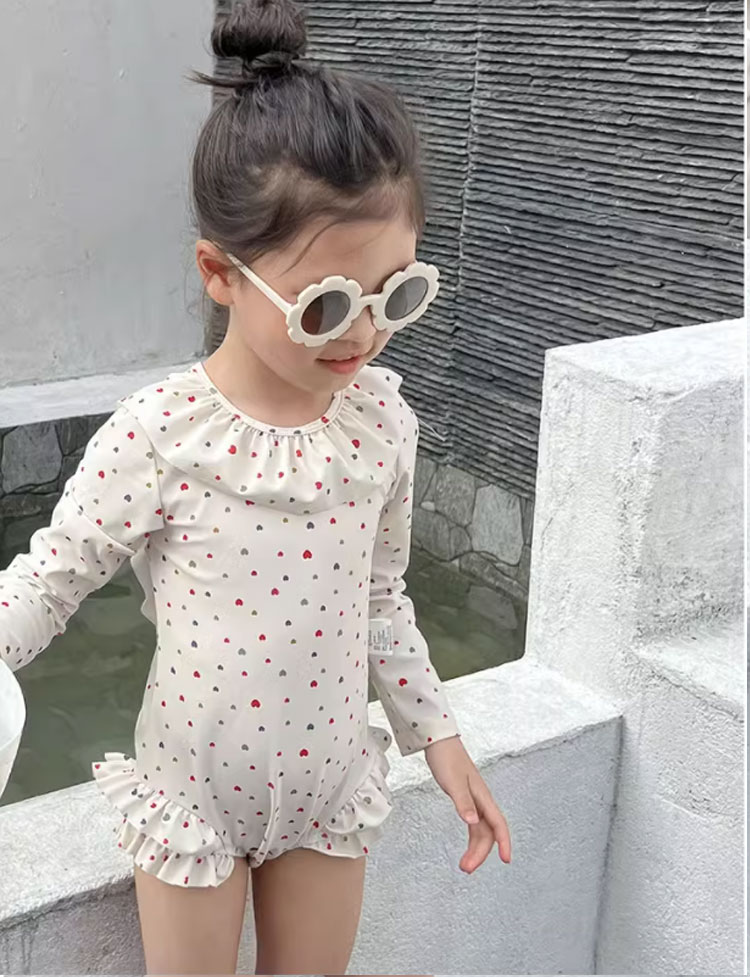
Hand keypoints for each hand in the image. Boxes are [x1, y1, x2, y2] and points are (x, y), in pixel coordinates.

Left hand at [424, 734, 510, 873]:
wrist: (438, 741)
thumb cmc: (446, 758)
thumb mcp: (453, 781)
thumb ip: (463, 802)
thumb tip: (473, 822)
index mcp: (482, 796)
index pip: (498, 824)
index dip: (504, 842)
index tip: (506, 860)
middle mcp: (481, 800)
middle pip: (488, 832)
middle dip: (481, 853)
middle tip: (466, 868)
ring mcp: (474, 800)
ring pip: (481, 830)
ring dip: (475, 849)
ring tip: (464, 865)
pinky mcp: (465, 799)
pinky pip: (474, 824)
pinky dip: (472, 838)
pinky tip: (467, 847)